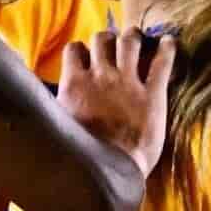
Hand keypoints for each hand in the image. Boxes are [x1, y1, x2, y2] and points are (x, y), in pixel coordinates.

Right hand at [58, 23, 176, 178]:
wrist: (109, 173)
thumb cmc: (81, 156)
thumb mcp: (57, 127)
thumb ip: (54, 108)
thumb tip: (42, 103)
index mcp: (75, 84)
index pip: (74, 49)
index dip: (81, 50)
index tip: (86, 58)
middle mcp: (101, 76)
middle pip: (102, 38)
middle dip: (107, 39)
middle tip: (112, 47)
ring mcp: (128, 83)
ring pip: (129, 41)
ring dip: (133, 36)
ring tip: (136, 37)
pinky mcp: (153, 95)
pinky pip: (162, 62)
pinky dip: (167, 48)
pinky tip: (169, 41)